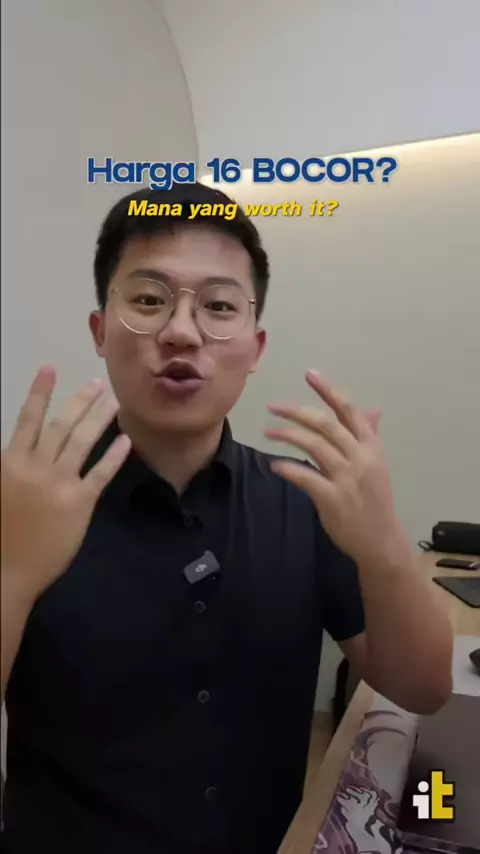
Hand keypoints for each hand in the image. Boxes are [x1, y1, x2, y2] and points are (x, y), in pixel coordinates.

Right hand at [1, 366, 130, 601]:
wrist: (5, 571)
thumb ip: (9, 464)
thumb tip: (19, 444)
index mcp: (10, 461)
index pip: (27, 419)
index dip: (40, 393)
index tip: (50, 369)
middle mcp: (36, 467)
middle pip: (61, 425)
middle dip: (79, 402)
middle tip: (97, 382)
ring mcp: (60, 483)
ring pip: (82, 443)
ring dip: (99, 419)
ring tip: (114, 402)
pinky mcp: (80, 503)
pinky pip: (100, 475)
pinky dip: (113, 457)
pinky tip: (125, 441)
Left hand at [265, 370, 405, 565]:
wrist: (380, 539)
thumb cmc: (375, 500)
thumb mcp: (377, 464)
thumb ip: (370, 436)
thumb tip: (373, 409)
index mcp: (371, 446)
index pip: (349, 410)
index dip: (328, 390)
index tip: (309, 374)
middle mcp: (361, 457)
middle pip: (326, 424)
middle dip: (298, 411)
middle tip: (274, 406)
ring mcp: (347, 478)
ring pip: (314, 446)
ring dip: (288, 435)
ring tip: (268, 431)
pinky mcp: (332, 498)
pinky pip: (306, 477)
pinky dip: (288, 468)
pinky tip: (275, 465)